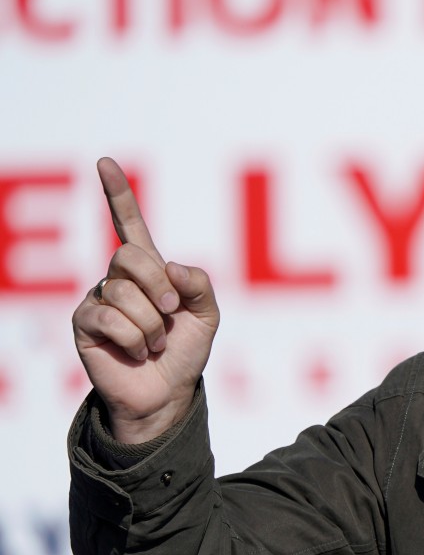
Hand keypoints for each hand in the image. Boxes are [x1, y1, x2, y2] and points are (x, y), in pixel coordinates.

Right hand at [71, 158, 219, 443]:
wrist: (167, 392)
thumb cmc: (185, 351)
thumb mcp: (207, 314)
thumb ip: (199, 284)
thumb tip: (169, 267)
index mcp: (149, 270)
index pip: (129, 225)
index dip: (118, 194)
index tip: (105, 162)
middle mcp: (118, 279)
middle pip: (131, 257)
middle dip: (158, 287)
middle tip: (171, 312)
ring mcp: (98, 299)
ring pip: (125, 294)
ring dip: (152, 325)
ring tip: (154, 343)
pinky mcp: (84, 324)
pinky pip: (111, 318)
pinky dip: (136, 340)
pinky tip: (137, 352)